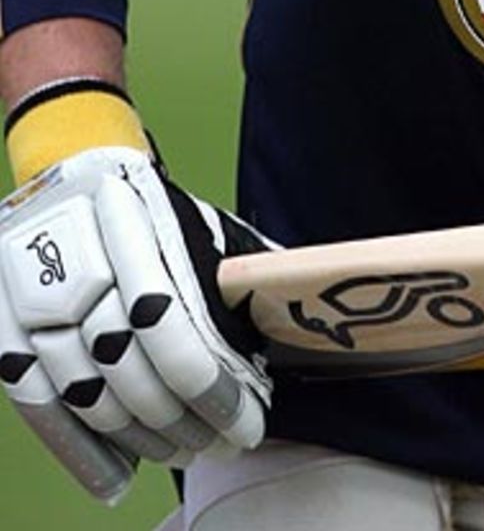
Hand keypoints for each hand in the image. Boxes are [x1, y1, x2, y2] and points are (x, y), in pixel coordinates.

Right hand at [0, 146, 272, 502]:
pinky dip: (79, 448)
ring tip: (184, 451)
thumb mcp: (203, 224)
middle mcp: (73, 256)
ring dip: (141, 436)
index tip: (248, 420)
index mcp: (134, 223)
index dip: (212, 387)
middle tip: (221, 443)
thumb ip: (238, 274)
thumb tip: (290, 326)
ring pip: (86, 392)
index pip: (171, 326)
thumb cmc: (156, 210)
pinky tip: (120, 473)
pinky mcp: (1, 325)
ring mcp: (27, 294)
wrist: (74, 174)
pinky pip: (36, 403)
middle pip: (128, 366)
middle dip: (183, 419)